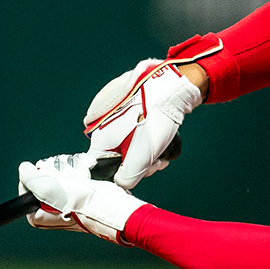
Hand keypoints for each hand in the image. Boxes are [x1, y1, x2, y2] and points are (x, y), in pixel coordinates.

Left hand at [18, 153, 145, 242]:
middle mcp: (48, 207)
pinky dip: (80, 166)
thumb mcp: (47, 188)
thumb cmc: (81, 201)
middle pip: (44, 173)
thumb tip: (24, 168)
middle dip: (59, 169)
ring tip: (83, 176)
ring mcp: (64, 199)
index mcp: (37, 213)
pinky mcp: (78, 190)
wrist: (112, 204)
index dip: (40, 172)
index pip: (28, 182)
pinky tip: (88, 171)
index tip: (51, 175)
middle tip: (70, 178)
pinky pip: (73, 170)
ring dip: (72, 167)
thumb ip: (28, 178)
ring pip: (59, 168)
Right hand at [83, 59, 202, 189]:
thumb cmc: (155, 120)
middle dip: (138, 161)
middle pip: (116, 153)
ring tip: (163, 147)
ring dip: (143, 148)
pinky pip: (129, 123)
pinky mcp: (122, 100)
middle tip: (158, 161)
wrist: (170, 84)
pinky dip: (142, 130)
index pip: (104, 167)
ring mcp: (110, 109)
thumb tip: (121, 184)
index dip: (125, 174)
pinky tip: (158, 132)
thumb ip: (127, 178)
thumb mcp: (142, 158)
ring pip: (124, 138)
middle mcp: (99, 122)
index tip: (144, 171)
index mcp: (99, 137)